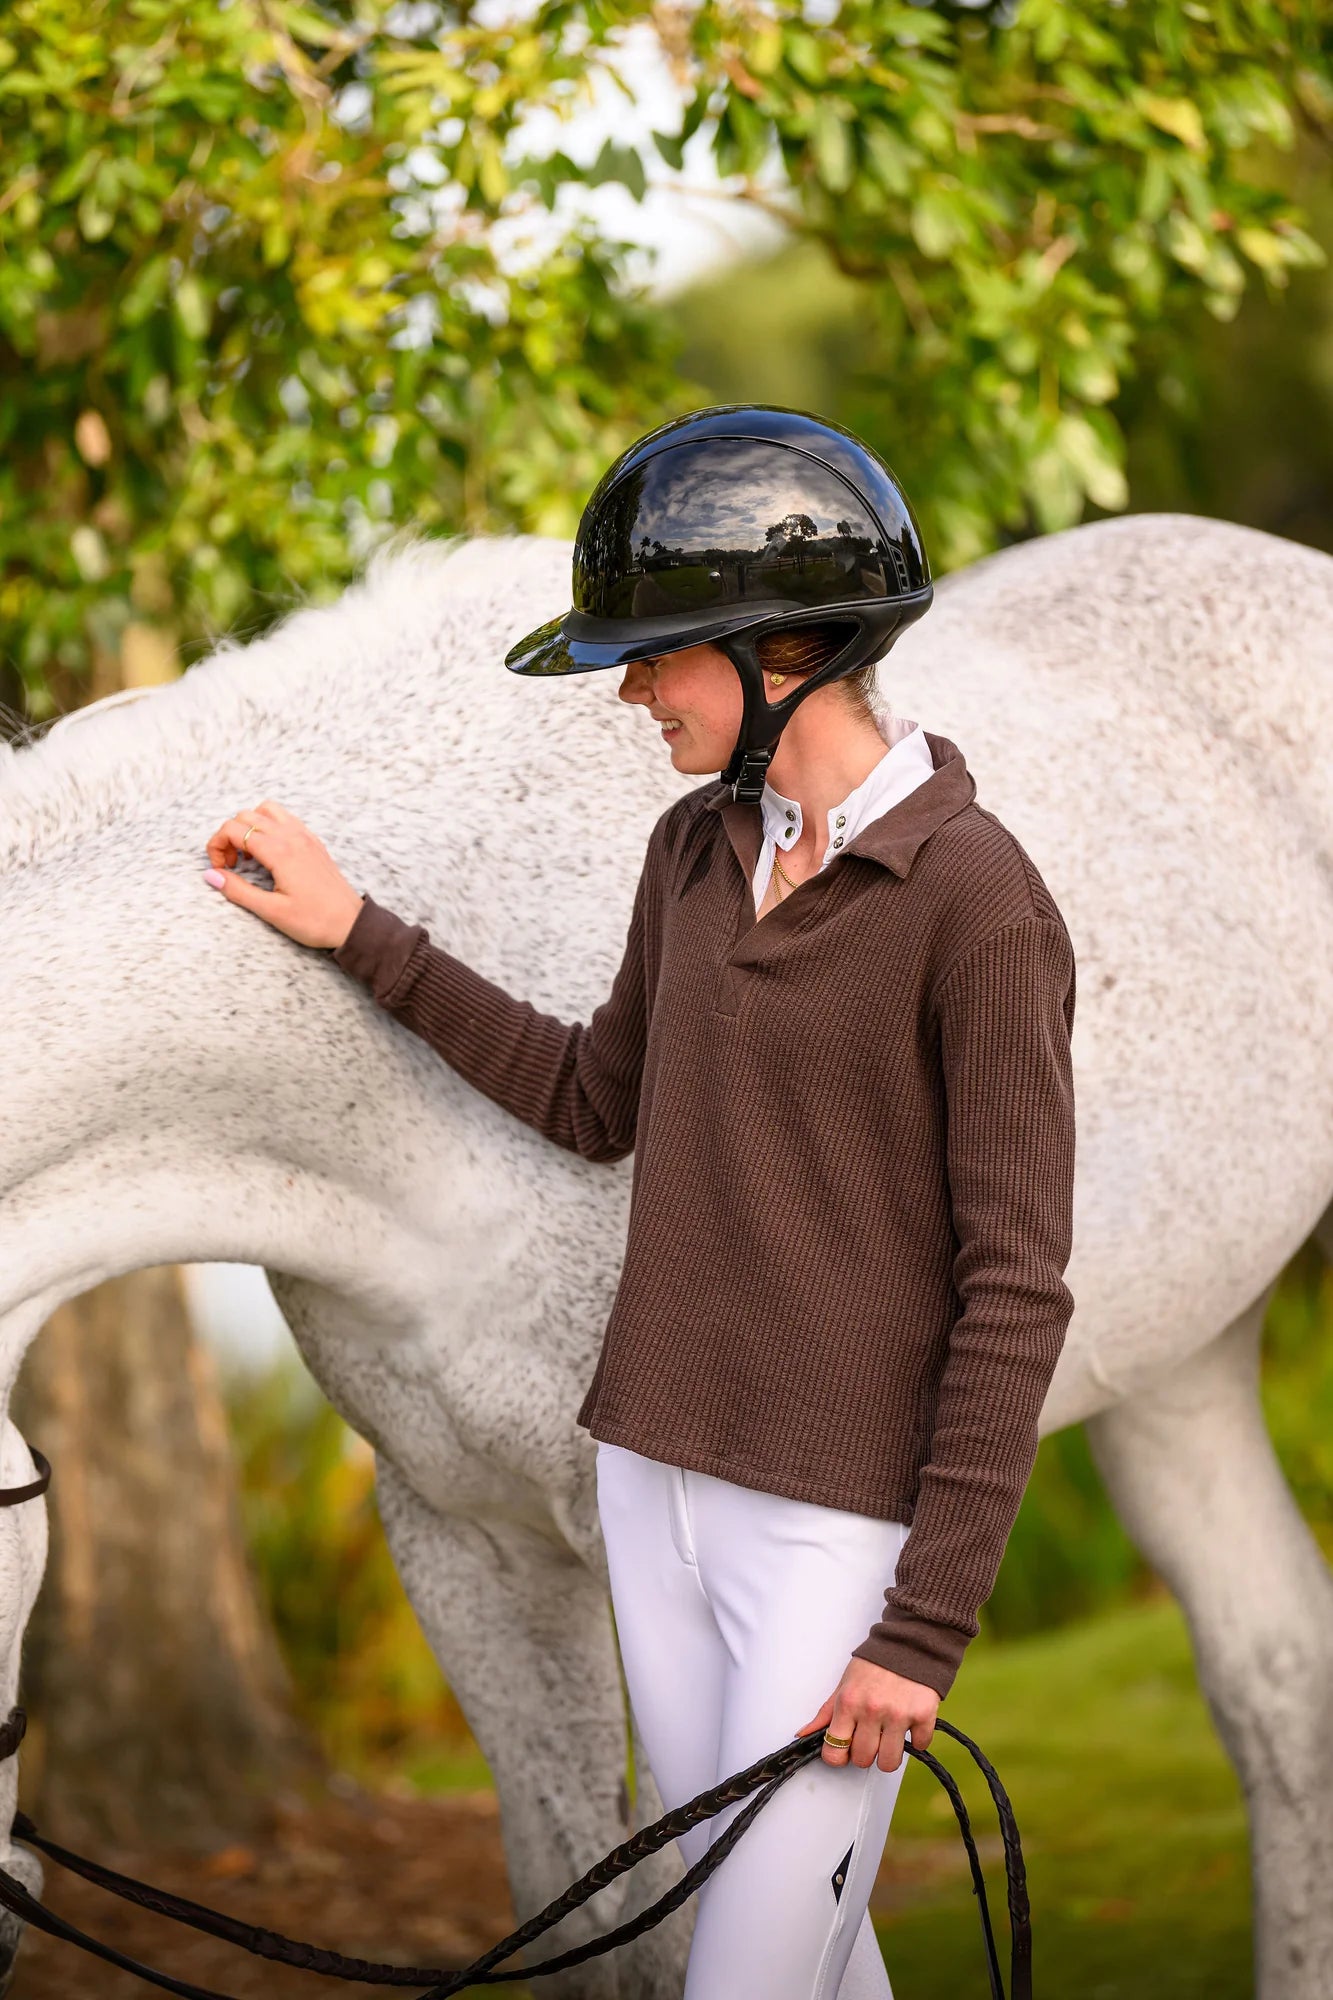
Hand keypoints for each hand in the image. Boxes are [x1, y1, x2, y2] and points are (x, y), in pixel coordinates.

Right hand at [202, 800, 365, 950]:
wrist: (351, 923)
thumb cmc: (315, 921)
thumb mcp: (271, 911)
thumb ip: (238, 891)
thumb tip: (211, 876)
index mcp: (279, 851)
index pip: (234, 829)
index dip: (216, 846)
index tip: (219, 868)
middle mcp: (292, 836)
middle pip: (246, 816)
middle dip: (229, 836)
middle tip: (230, 865)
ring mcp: (305, 836)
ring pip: (266, 811)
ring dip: (249, 826)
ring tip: (248, 856)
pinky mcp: (313, 842)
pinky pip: (285, 819)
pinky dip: (268, 827)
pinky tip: (269, 854)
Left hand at [795, 1657, 938, 1771]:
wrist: (909, 1642)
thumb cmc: (875, 1664)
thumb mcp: (844, 1685)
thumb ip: (826, 1713)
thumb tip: (804, 1734)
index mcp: (848, 1703)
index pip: (834, 1752)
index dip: (838, 1755)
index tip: (844, 1749)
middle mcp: (872, 1711)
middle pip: (863, 1760)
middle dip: (865, 1752)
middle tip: (869, 1736)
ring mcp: (899, 1715)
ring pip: (889, 1763)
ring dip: (889, 1753)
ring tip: (888, 1736)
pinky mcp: (923, 1715)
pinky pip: (919, 1746)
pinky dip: (916, 1739)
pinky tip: (909, 1724)